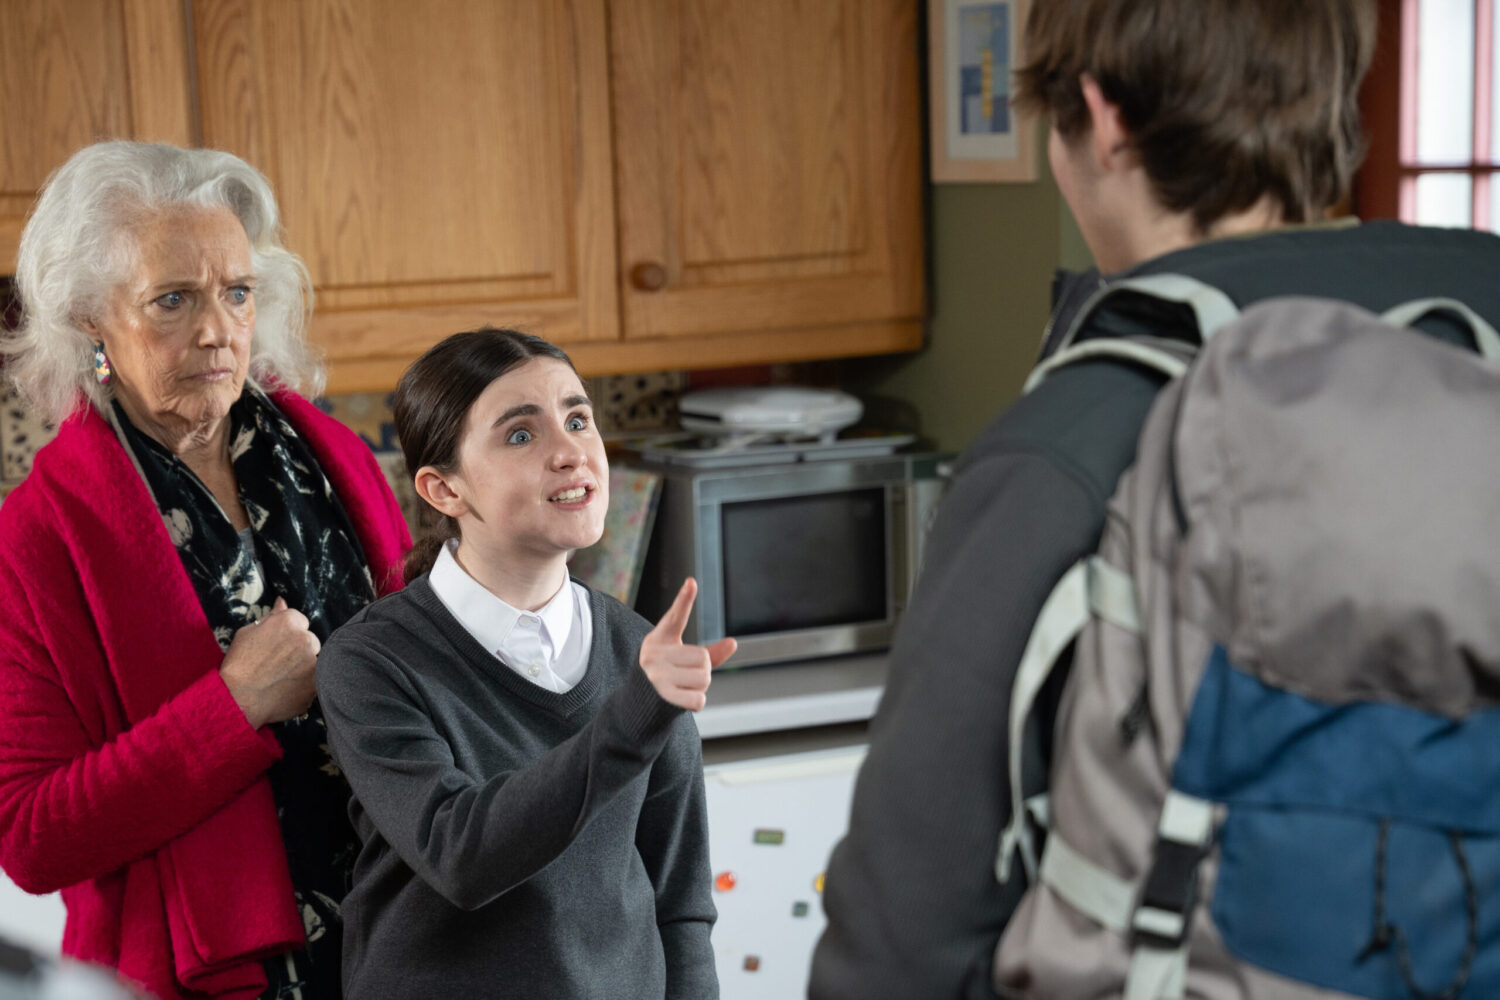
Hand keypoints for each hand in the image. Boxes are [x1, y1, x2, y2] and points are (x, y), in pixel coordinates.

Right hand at [219, 596, 320, 727]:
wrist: (237, 698)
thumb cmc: (238, 664)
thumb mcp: (247, 632)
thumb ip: (271, 617)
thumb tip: (282, 602)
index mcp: (290, 622)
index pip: (299, 621)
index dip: (287, 634)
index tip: (276, 646)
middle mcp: (306, 639)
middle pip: (310, 640)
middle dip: (298, 649)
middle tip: (277, 664)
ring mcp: (314, 662)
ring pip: (314, 660)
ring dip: (302, 667)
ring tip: (281, 678)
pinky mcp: (316, 684)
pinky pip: (314, 680)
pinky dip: (304, 684)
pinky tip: (287, 689)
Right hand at [638, 578, 736, 711]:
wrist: (641, 701)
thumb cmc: (667, 673)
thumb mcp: (683, 658)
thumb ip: (709, 652)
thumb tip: (733, 643)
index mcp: (660, 638)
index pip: (675, 616)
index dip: (684, 599)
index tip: (692, 582)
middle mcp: (654, 653)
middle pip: (703, 659)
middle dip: (702, 670)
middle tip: (685, 675)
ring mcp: (657, 674)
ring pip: (703, 679)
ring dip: (700, 687)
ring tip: (682, 686)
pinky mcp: (662, 696)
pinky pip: (699, 699)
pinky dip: (696, 702)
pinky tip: (682, 700)